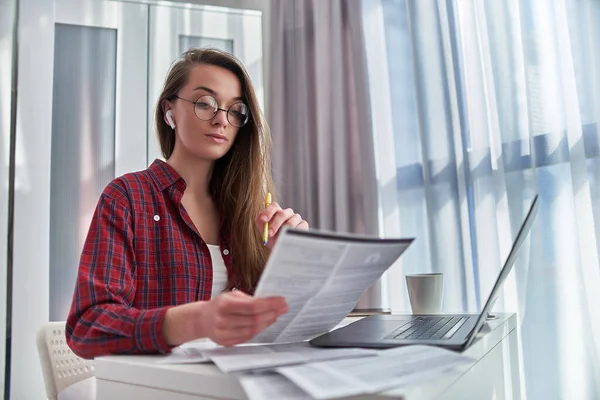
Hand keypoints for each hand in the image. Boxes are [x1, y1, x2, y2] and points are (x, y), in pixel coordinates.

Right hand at [163, 291, 287, 346]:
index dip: (269, 304)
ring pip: (252, 330)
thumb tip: (270, 302)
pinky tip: (265, 323)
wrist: (201, 319)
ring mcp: (223, 333)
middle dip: (272, 313)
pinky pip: (247, 338)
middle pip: (254, 319)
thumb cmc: (220, 305)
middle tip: (283, 308)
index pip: (252, 306)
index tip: (281, 301)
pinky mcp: (226, 342)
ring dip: (267, 322)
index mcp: (224, 305)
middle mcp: (222, 320)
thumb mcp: (232, 296)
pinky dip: (259, 330)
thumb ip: (249, 299)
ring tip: (276, 315)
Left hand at [255, 202, 308, 246]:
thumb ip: (260, 222)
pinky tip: (291, 238)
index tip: (264, 220)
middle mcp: (287, 213)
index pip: (274, 206)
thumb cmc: (272, 238)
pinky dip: (294, 233)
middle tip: (269, 234)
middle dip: (275, 224)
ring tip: (280, 239)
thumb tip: (261, 218)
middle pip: (282, 214)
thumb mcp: (263, 231)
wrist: (282, 248)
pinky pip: (300, 227)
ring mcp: (296, 218)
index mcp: (277, 211)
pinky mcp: (303, 224)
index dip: (268, 212)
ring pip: (291, 222)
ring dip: (284, 231)